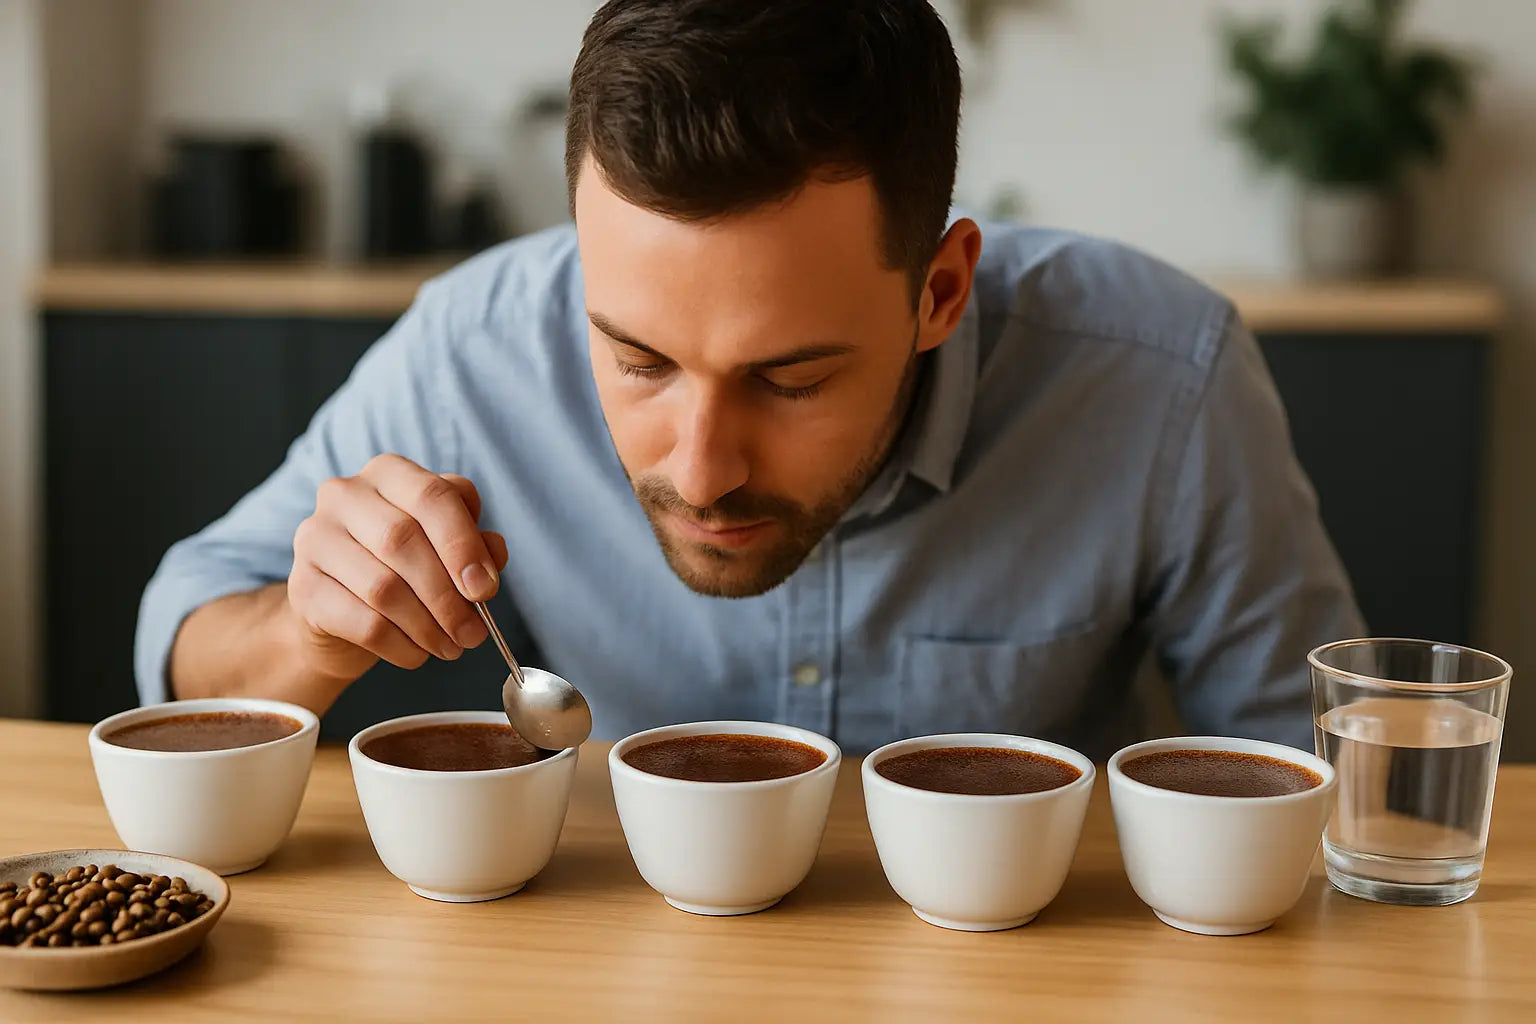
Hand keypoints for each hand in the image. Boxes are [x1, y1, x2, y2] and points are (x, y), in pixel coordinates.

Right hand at [286, 454, 508, 681]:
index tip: (486, 589)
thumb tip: (493, 552)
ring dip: (428, 627)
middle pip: (404, 540)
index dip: (464, 544)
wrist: (341, 613)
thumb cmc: (404, 569)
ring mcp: (315, 538)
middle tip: (473, 632)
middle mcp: (344, 495)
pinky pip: (363, 623)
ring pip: (383, 587)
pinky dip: (400, 646)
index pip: (433, 495)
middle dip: (448, 596)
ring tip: (450, 647)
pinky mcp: (302, 588)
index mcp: (389, 473)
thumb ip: (475, 544)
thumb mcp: (446, 548)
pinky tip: (417, 654)